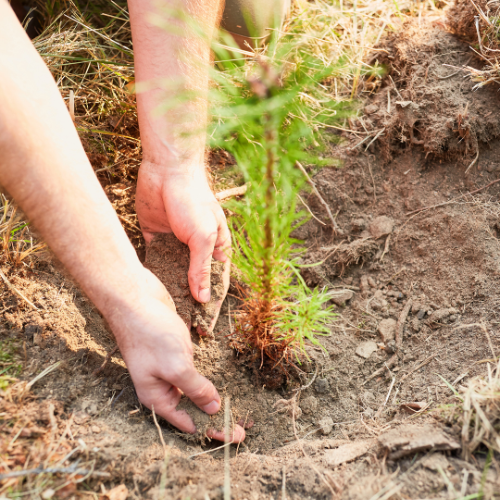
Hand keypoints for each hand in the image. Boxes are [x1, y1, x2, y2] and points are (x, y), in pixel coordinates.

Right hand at [107, 268, 244, 441]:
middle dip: (216, 419)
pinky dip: (207, 381)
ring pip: (194, 392)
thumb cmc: (151, 333)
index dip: (213, 431)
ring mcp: (169, 369)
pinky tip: (219, 386)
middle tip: (243, 431)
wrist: (135, 298)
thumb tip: (214, 409)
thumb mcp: (176, 366)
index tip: (236, 437)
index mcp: (157, 397)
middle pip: (193, 410)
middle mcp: (162, 387)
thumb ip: (195, 388)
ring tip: (235, 413)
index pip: (189, 423)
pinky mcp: (176, 353)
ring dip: (213, 401)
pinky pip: (194, 373)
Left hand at [135, 161, 230, 332]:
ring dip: (169, 292)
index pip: (214, 284)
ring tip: (162, 317)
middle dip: (188, 305)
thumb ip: (201, 268)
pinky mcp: (155, 237)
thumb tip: (204, 298)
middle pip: (193, 283)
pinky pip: (154, 261)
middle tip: (181, 330)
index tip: (204, 330)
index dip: (210, 308)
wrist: (168, 170)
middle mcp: (195, 249)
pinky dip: (152, 275)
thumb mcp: (203, 236)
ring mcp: (175, 244)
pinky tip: (146, 293)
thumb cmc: (194, 200)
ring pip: (172, 275)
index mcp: (215, 249)